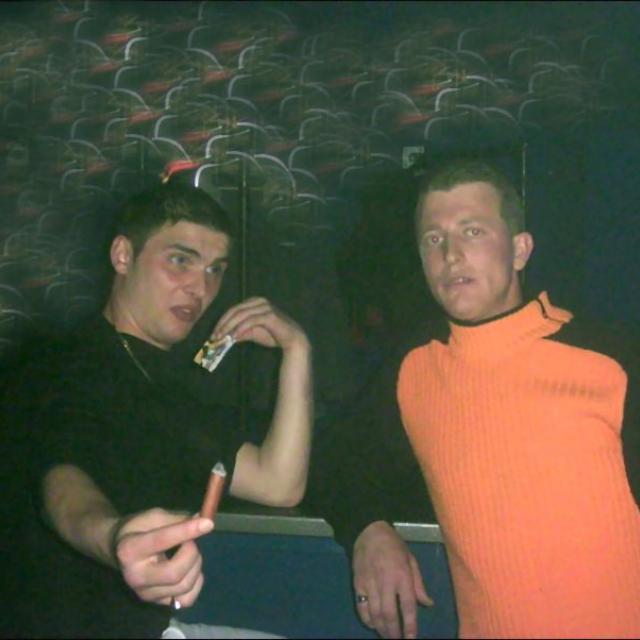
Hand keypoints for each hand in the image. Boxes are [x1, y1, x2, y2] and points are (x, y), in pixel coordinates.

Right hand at [112, 508, 213, 607]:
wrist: (120, 550)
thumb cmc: (138, 529)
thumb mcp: (154, 516)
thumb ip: (178, 519)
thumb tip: (204, 520)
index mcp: (130, 550)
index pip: (162, 541)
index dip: (187, 531)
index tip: (208, 523)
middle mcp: (135, 577)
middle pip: (175, 573)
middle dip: (191, 553)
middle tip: (191, 541)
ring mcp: (146, 594)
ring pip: (184, 586)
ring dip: (196, 565)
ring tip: (189, 553)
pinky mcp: (157, 603)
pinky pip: (186, 599)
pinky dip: (196, 583)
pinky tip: (190, 570)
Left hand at [212, 297, 307, 351]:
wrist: (292, 339)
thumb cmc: (273, 334)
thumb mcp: (252, 333)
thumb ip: (240, 332)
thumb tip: (225, 336)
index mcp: (254, 302)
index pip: (233, 310)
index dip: (222, 321)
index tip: (214, 333)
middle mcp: (259, 301)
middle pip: (235, 311)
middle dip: (223, 324)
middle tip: (215, 336)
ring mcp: (265, 307)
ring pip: (241, 315)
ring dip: (229, 327)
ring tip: (222, 337)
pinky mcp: (269, 315)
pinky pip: (251, 321)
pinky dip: (240, 329)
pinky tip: (234, 337)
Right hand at [353, 521, 432, 638]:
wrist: (368, 531)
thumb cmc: (394, 545)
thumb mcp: (411, 559)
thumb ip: (418, 584)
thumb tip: (428, 603)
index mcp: (402, 575)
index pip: (407, 606)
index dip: (410, 626)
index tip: (411, 639)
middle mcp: (385, 582)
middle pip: (389, 614)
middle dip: (393, 632)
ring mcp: (369, 584)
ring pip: (374, 614)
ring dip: (381, 629)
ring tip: (387, 635)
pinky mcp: (357, 583)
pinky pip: (361, 607)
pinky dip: (367, 619)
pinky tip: (373, 624)